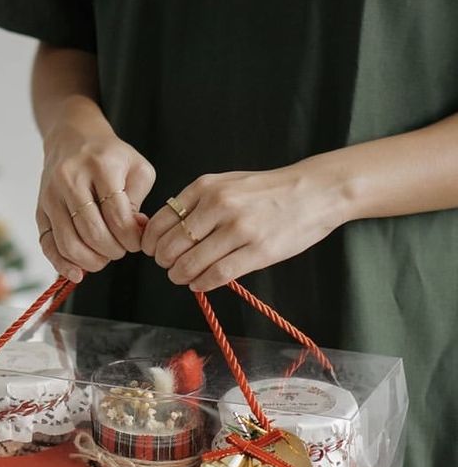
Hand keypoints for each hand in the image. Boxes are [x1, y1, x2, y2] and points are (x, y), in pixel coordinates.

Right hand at [37, 100, 155, 281]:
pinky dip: (62, 265)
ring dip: (92, 262)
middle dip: (113, 252)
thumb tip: (136, 233)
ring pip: (69, 244)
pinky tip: (78, 274)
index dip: (131, 240)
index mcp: (101, 166)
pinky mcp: (40, 210)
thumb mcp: (136, 169)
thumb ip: (139, 202)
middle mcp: (71, 179)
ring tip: (104, 257)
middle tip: (121, 250)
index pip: (118, 217)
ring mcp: (51, 195)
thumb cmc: (110, 157)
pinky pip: (47, 245)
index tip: (136, 242)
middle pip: (93, 234)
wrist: (72, 137)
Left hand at [141, 159, 349, 290]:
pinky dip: (202, 283)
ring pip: (191, 263)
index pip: (162, 221)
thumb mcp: (227, 183)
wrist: (314, 191)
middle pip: (172, 245)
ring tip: (183, 277)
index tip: (154, 251)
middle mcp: (219, 206)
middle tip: (169, 267)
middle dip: (165, 262)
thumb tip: (167, 229)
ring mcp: (239, 229)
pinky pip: (217, 275)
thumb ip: (198, 201)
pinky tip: (200, 283)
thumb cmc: (268, 191)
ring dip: (181, 276)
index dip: (152, 242)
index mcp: (207, 187)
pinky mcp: (257, 251)